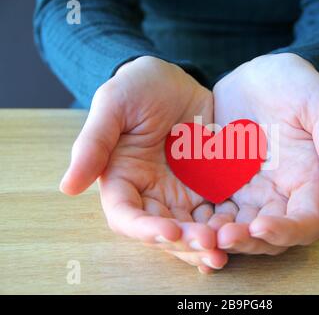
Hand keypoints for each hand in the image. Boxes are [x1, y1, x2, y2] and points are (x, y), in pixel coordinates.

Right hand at [60, 56, 226, 272]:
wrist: (174, 80)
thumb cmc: (136, 88)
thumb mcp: (112, 105)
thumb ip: (93, 144)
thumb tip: (67, 186)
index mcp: (122, 180)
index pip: (126, 216)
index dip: (145, 229)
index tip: (169, 231)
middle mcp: (151, 194)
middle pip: (164, 231)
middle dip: (185, 242)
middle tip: (208, 245)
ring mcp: (181, 193)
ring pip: (193, 229)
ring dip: (208, 242)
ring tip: (229, 247)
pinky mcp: (207, 187)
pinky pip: (218, 213)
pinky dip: (228, 226)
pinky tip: (243, 231)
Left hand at [210, 53, 318, 254]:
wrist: (256, 75)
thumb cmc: (294, 84)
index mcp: (307, 180)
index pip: (305, 223)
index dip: (286, 232)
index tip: (260, 226)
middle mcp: (278, 193)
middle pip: (269, 237)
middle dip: (248, 242)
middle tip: (223, 236)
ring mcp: (248, 191)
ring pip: (238, 230)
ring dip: (221, 237)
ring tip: (201, 233)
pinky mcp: (222, 184)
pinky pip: (213, 210)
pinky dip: (202, 221)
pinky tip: (185, 221)